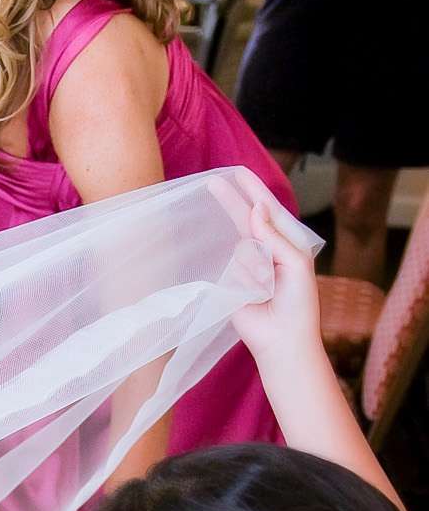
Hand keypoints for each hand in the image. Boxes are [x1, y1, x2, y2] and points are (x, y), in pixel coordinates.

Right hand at [228, 195, 324, 384]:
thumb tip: (255, 210)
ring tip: (266, 289)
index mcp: (286, 243)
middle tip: (213, 182)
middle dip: (233, 201)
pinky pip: (232, 267)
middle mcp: (266, 250)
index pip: (268, 210)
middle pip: (246, 219)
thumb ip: (274, 236)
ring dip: (255, 266)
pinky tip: (256, 295)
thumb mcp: (295, 263)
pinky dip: (246, 277)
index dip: (253, 191)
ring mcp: (247, 266)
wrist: (282, 338)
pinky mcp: (232, 282)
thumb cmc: (298, 302)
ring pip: (242, 247)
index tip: (237, 172)